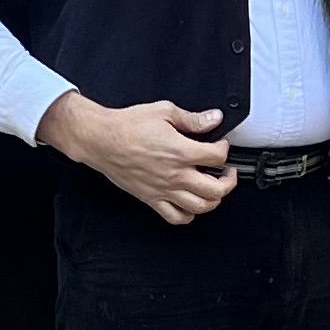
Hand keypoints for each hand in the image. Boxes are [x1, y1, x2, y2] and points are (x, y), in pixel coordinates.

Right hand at [47, 94, 230, 223]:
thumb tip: (212, 119)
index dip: (224, 149)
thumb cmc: (127, 126)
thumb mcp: (163, 112)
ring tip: (214, 189)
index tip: (221, 146)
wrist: (101, 140)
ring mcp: (164, 190)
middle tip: (227, 173)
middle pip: (216, 189)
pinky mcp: (152, 199)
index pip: (217, 157)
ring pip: (201, 207)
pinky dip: (189, 215)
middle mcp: (175, 175)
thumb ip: (192, 119)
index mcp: (181, 152)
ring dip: (213, 200)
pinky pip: (176, 217)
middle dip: (229, 181)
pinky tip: (191, 204)